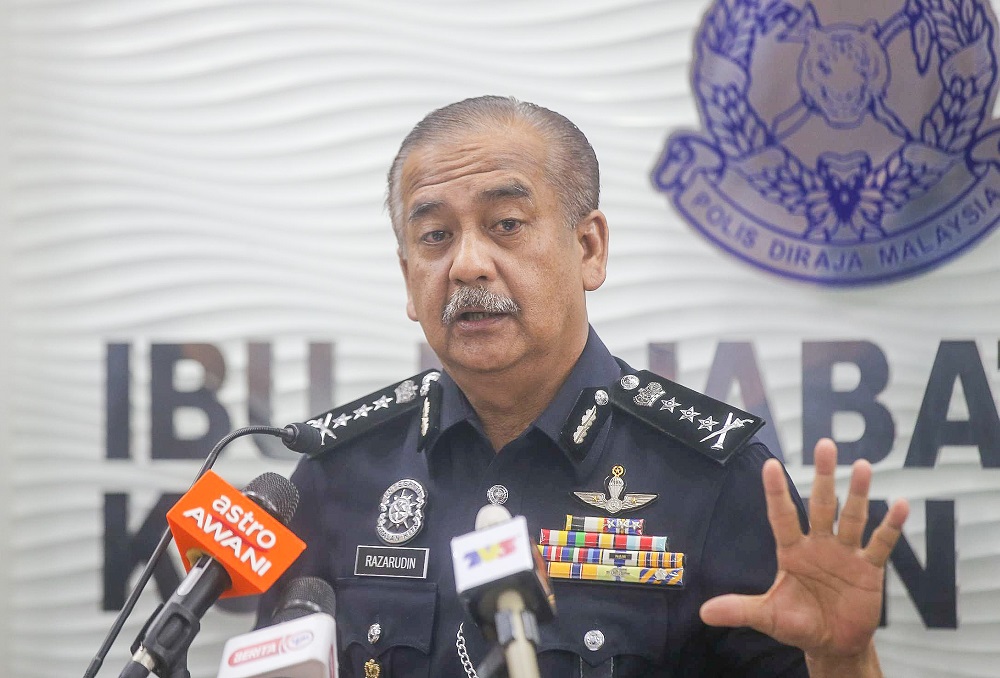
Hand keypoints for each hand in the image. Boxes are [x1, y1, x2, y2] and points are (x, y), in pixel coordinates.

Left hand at [700, 438, 908, 671]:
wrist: (833, 645)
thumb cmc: (798, 625)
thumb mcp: (768, 617)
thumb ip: (740, 609)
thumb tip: (704, 613)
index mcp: (791, 551)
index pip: (782, 516)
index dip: (776, 492)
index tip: (770, 464)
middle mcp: (818, 545)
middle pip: (821, 505)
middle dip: (823, 476)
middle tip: (825, 445)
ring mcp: (845, 554)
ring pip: (852, 517)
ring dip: (858, 493)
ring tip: (862, 465)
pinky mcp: (869, 569)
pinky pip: (881, 544)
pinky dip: (890, 526)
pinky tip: (899, 504)